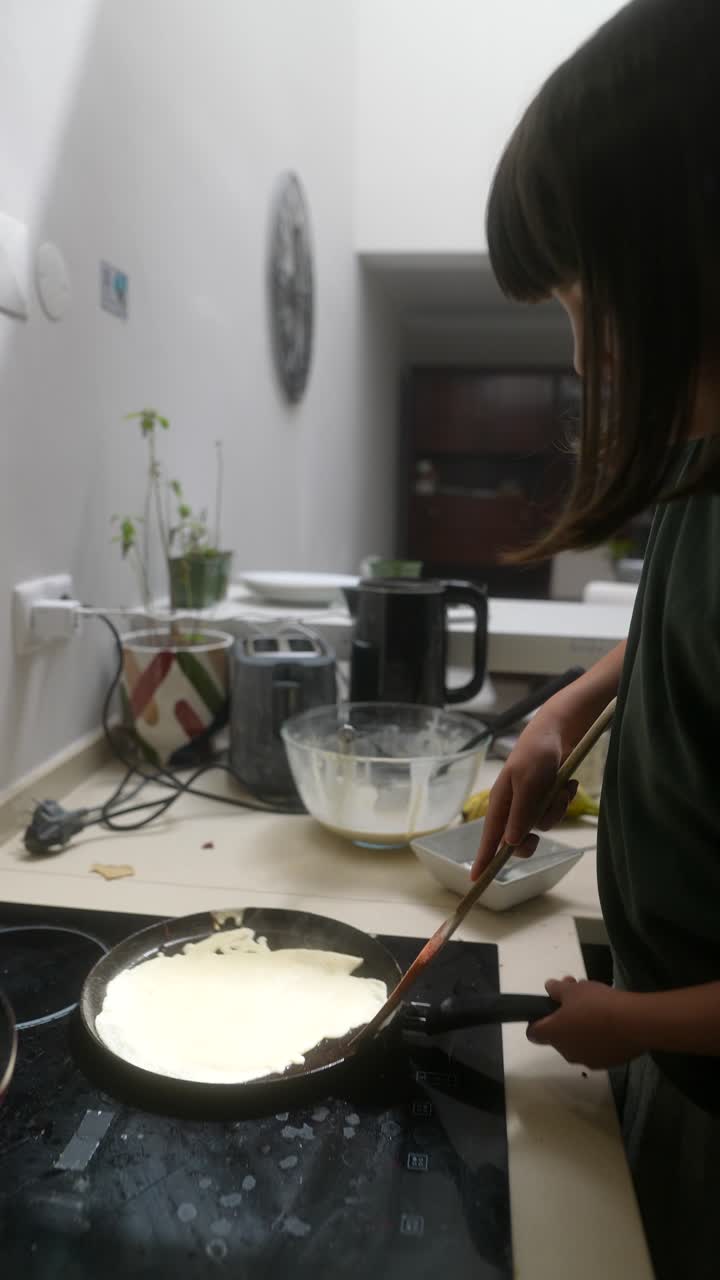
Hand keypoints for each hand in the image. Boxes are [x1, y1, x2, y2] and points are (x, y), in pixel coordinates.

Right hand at [471, 713, 575, 878]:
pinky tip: (569, 784)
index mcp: (501, 802)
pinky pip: (556, 810)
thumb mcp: (528, 785)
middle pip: (519, 838)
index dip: (483, 859)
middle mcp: (514, 805)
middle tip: (540, 832)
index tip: (476, 880)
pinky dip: (565, 799)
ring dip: (556, 809)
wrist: (559, 732)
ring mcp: (531, 802)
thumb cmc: (536, 755)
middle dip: (534, 833)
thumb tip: (510, 843)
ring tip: (561, 789)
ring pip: (543, 824)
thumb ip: (520, 814)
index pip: (489, 837)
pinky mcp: (547, 796)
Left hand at [527, 977, 642, 1068]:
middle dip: (565, 1016)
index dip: (537, 1021)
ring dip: (582, 1026)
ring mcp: (587, 1060)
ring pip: (578, 1041)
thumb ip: (558, 989)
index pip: (533, 1033)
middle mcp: (566, 1052)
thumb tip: (549, 987)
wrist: (634, 1024)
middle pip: (558, 1035)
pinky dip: (598, 1037)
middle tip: (577, 997)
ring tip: (597, 1006)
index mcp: (554, 1034)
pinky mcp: (607, 1063)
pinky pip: (596, 1048)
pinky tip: (611, 1022)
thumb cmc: (597, 1004)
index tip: (549, 1009)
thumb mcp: (574, 988)